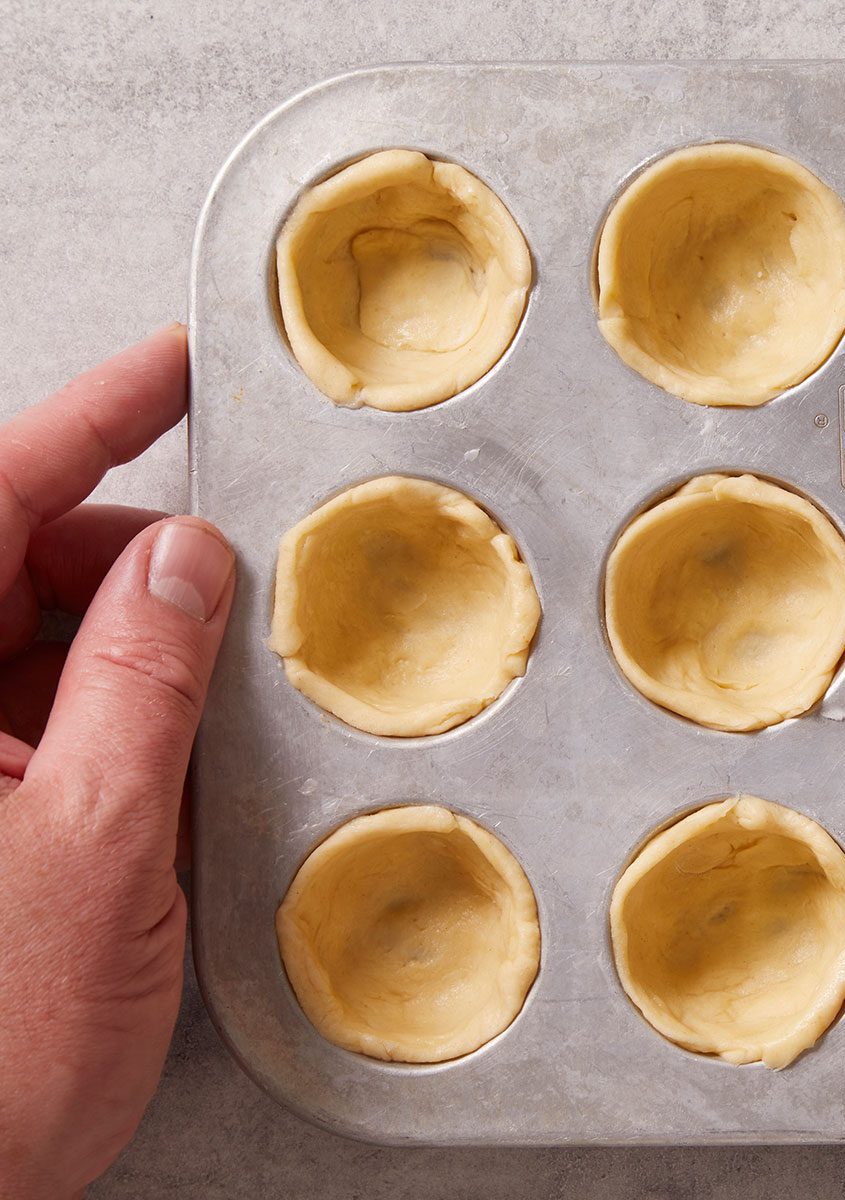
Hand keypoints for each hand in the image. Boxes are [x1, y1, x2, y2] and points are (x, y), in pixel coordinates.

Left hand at [0, 327, 235, 1197]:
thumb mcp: (91, 847)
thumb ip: (136, 681)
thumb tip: (184, 558)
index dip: (87, 420)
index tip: (175, 370)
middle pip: (5, 564)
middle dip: (125, 560)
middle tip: (232, 586)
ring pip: (26, 640)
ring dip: (124, 648)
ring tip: (210, 688)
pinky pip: (32, 716)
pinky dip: (108, 715)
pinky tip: (170, 749)